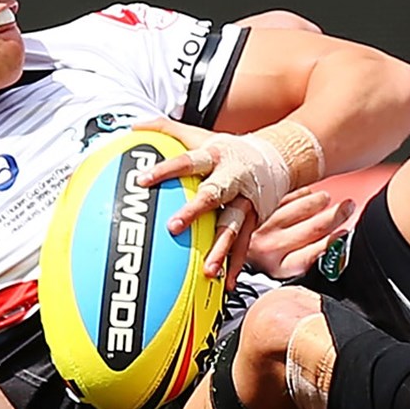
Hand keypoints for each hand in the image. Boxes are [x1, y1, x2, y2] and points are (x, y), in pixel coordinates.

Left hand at [134, 119, 295, 277]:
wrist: (275, 157)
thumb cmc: (227, 149)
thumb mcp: (200, 135)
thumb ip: (166, 129)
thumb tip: (134, 126)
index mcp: (215, 157)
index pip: (187, 161)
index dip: (165, 169)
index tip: (142, 180)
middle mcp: (232, 179)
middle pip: (212, 194)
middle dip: (195, 211)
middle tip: (173, 226)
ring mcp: (245, 202)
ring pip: (231, 226)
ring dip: (220, 248)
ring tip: (208, 269)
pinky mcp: (253, 220)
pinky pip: (243, 245)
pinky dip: (235, 265)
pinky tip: (226, 282)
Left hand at [246, 187, 354, 278]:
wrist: (224, 251)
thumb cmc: (258, 259)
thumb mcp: (283, 268)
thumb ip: (308, 259)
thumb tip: (335, 247)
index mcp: (281, 265)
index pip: (315, 252)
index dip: (335, 241)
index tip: (346, 231)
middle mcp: (272, 246)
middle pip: (314, 227)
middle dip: (336, 215)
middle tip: (349, 206)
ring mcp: (263, 225)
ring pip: (300, 208)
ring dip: (318, 202)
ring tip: (326, 199)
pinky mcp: (255, 208)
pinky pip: (284, 196)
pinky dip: (299, 193)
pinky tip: (308, 192)